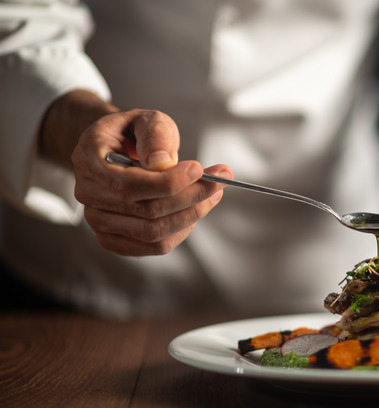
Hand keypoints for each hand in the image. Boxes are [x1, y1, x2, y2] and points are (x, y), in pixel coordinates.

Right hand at [71, 109, 231, 255]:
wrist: (117, 149)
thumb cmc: (134, 133)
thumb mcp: (147, 120)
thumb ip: (155, 135)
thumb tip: (163, 163)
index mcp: (89, 159)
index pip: (130, 185)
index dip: (170, 182)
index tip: (201, 169)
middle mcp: (87, 193)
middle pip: (147, 211)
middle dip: (191, 197)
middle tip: (219, 182)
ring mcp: (97, 219)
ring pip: (153, 232)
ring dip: (191, 215)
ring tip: (212, 194)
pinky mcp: (113, 238)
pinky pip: (153, 246)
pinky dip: (180, 232)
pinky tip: (193, 211)